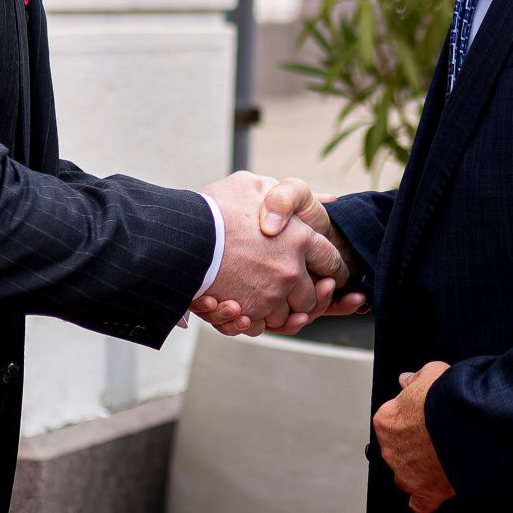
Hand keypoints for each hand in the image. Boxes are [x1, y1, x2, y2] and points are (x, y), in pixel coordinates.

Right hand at [197, 172, 347, 336]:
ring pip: (287, 316)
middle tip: (283, 286)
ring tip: (256, 296)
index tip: (320, 270)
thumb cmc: (216, 207)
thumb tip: (329, 199)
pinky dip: (252, 321)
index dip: (326, 266)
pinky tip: (240, 306)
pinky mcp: (248, 314)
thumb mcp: (255, 185)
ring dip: (275, 309)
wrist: (181, 235)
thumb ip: (289, 195)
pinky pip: (260, 327)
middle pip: (311, 296)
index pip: (331, 260)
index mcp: (300, 238)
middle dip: (301, 294)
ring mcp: (271, 296)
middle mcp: (291, 271)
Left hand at [375, 361, 455, 512]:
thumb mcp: (430, 373)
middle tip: (435, 439)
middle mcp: (390, 450)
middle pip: (397, 452)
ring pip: (406, 477)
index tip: (424, 418)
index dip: (410, 420)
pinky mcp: (426, 492)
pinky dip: (426, 500)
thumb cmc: (448, 395)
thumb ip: (415, 379)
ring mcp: (407, 474)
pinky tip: (435, 492)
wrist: (469, 419)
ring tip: (440, 462)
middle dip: (413, 447)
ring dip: (418, 471)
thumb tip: (405, 380)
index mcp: (386, 420)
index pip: (391, 422)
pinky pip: (420, 505)